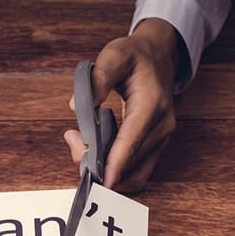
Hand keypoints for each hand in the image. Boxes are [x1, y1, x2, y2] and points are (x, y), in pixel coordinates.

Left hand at [64, 18, 179, 191]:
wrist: (158, 56)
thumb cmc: (136, 56)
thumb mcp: (115, 55)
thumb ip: (97, 77)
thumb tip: (75, 105)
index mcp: (152, 104)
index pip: (132, 141)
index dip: (114, 164)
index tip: (99, 180)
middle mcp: (162, 126)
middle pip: (131, 162)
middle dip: (99, 165)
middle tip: (73, 140)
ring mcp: (161, 139)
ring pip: (136, 174)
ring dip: (107, 172)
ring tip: (81, 146)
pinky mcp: (156, 146)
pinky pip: (137, 171)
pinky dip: (115, 171)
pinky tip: (95, 153)